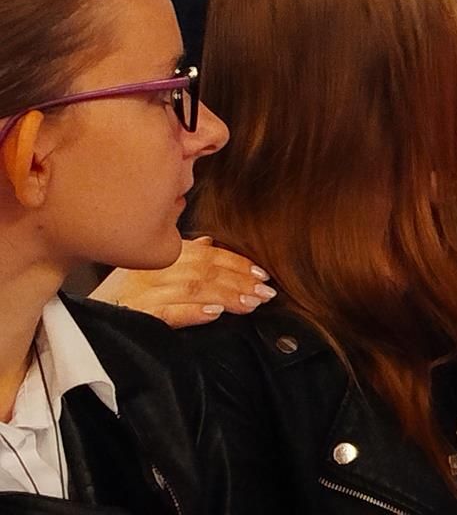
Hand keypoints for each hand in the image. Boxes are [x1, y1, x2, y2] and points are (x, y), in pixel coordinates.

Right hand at [91, 237, 274, 328]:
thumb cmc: (118, 296)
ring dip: (227, 295)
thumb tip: (209, 243)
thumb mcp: (148, 269)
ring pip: (194, 287)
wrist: (78, 324)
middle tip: (265, 293)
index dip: (237, 263)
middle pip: (206, 269)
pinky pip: (168, 311)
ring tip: (251, 303)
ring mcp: (142, 291)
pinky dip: (194, 311)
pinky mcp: (134, 314)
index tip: (261, 274)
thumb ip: (182, 256)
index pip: (207, 254)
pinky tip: (214, 313)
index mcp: (160, 254)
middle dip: (240, 281)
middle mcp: (152, 268)